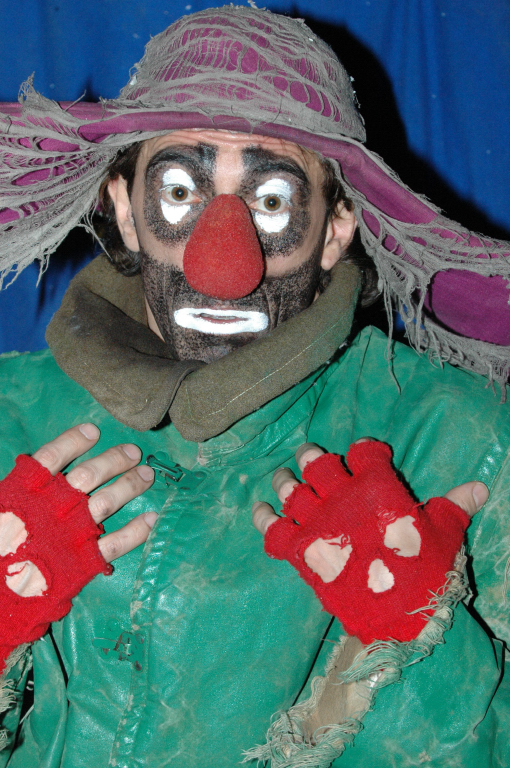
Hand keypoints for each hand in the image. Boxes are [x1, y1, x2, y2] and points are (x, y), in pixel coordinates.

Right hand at [32, 423, 155, 565]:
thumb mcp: (0, 508)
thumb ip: (20, 491)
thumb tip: (34, 473)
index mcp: (27, 491)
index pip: (54, 455)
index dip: (74, 441)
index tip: (93, 430)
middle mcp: (55, 506)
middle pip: (90, 474)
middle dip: (114, 460)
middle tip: (134, 452)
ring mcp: (73, 532)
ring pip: (108, 502)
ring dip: (130, 486)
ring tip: (147, 474)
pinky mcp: (85, 560)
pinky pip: (117, 542)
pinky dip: (137, 530)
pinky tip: (152, 518)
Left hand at [253, 439, 486, 643]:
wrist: (402, 616)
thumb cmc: (429, 570)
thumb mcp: (446, 532)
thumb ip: (455, 504)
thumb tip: (479, 488)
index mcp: (377, 486)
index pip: (364, 452)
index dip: (365, 451)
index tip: (367, 455)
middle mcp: (342, 498)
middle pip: (316, 463)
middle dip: (312, 457)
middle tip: (310, 458)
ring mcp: (318, 522)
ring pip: (290, 490)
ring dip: (285, 481)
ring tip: (284, 479)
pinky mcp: (301, 551)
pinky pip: (271, 528)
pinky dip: (262, 518)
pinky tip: (260, 510)